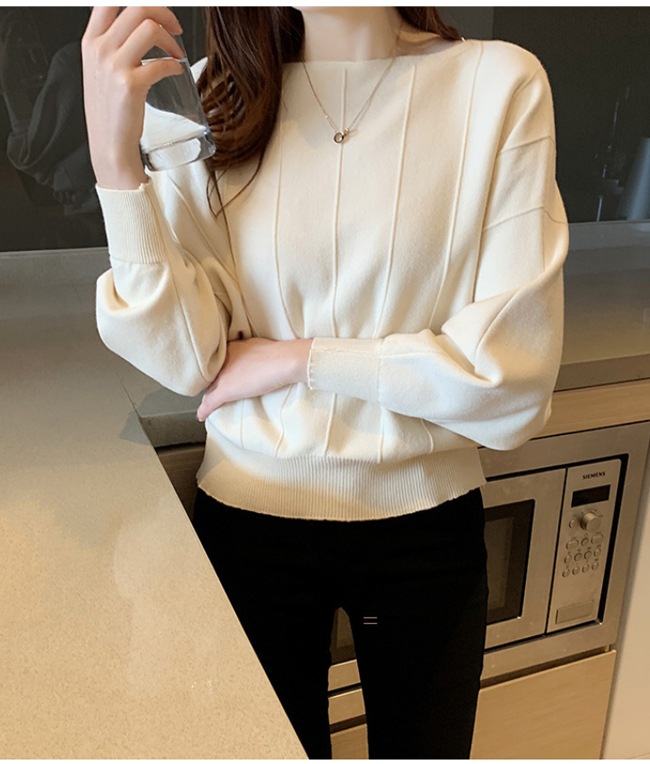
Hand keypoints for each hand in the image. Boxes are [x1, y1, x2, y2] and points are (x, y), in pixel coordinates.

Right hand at [81, 6, 184, 188]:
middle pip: (136, 7)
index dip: (140, 2)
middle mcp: (99, 49)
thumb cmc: (110, 113)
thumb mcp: (101, 73)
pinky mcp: (130, 85)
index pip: (109, 1)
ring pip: (150, 28)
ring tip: (176, 54)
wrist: (109, 147)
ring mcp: (113, 66)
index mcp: (90, 42)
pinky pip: (161, 62)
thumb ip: (113, 49)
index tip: (156, 12)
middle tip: (176, 30)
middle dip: (164, 13)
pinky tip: (176, 71)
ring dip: (170, 39)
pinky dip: (174, 64)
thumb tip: (140, 31)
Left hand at [196, 338, 311, 421]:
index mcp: (231, 347)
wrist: (283, 361)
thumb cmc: (278, 354)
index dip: (218, 371)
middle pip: (212, 375)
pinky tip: (202, 415)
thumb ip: (250, 353)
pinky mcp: (225, 390)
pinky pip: (210, 402)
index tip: (220, 376)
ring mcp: (222, 375)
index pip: (218, 363)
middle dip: (211, 383)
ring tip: (208, 403)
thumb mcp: (259, 348)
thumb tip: (254, 360)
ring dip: (208, 396)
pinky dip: (205, 410)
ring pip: (209, 388)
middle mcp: (222, 360)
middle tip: (213, 390)